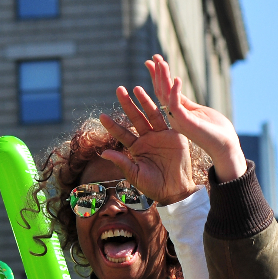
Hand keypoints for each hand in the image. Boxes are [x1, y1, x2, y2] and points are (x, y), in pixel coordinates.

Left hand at [98, 85, 197, 205]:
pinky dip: (161, 107)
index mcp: (135, 149)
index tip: (101, 115)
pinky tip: (156, 95)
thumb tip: (103, 153)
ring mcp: (160, 136)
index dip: (112, 125)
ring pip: (150, 115)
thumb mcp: (134, 174)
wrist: (175, 190)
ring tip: (135, 88)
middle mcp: (147, 139)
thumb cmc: (153, 186)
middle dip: (127, 104)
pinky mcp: (174, 135)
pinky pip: (166, 119)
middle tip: (119, 89)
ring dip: (143, 101)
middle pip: (135, 118)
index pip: (121, 133)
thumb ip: (121, 162)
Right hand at [146, 54, 246, 181]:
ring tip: (162, 62)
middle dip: (157, 74)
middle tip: (151, 58)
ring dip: (163, 78)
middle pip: (161, 91)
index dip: (159, 76)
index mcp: (177, 112)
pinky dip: (175, 91)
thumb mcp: (198, 111)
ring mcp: (178, 119)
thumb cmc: (215, 130)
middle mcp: (174, 115)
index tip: (155, 61)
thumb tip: (178, 88)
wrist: (225, 145)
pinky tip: (177, 79)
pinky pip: (176, 104)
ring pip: (165, 95)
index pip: (165, 91)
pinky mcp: (184, 121)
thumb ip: (186, 102)